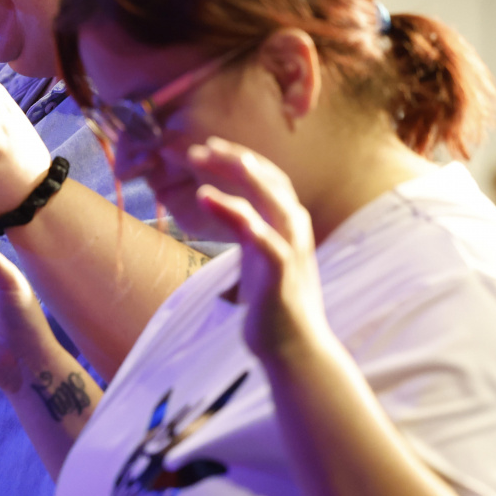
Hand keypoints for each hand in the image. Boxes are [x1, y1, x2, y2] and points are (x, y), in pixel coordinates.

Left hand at [181, 137, 330, 362]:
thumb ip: (245, 226)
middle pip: (269, 180)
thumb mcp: (257, 254)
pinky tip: (208, 200)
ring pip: (273, 201)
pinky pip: (265, 241)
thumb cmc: (274, 300)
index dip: (240, 158)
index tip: (210, 146)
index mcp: (288, 224)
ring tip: (208, 159)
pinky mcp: (282, 275)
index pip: (268, 177)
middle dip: (235, 159)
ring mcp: (291, 251)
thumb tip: (219, 203)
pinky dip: (241, 217)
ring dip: (241, 177)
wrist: (295, 349)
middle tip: (199, 148)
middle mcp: (294, 230)